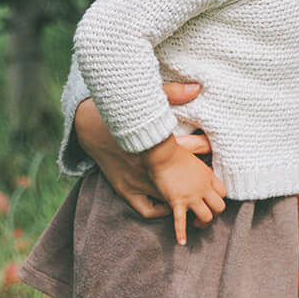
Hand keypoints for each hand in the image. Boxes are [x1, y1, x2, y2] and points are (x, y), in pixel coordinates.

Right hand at [74, 85, 211, 220]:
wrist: (88, 125)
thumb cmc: (120, 112)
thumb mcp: (144, 100)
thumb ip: (172, 93)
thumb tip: (196, 87)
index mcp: (153, 145)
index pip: (186, 155)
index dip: (202, 155)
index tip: (211, 149)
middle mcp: (146, 167)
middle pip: (181, 184)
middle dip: (196, 183)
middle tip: (205, 179)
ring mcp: (135, 182)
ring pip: (168, 201)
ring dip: (182, 200)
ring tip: (191, 192)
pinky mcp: (125, 190)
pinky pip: (147, 210)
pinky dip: (161, 209)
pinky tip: (169, 201)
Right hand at [143, 136, 227, 244]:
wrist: (162, 153)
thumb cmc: (175, 151)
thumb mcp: (195, 155)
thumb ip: (200, 162)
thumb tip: (205, 154)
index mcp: (208, 176)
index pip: (223, 193)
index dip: (218, 199)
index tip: (211, 201)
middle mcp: (203, 188)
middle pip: (219, 208)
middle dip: (214, 213)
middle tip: (204, 214)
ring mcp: (191, 196)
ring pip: (206, 217)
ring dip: (202, 223)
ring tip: (195, 224)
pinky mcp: (177, 202)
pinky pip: (181, 221)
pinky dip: (181, 233)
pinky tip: (181, 242)